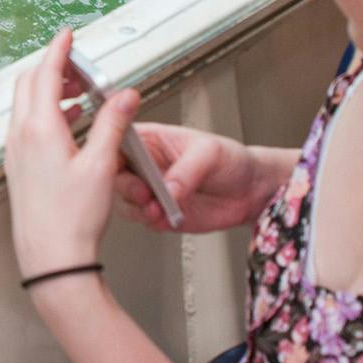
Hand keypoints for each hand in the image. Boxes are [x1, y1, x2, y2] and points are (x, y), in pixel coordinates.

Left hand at [4, 28, 141, 283]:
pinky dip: (46, 113)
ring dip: (50, 91)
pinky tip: (70, 124)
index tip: (67, 34)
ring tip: (80, 94)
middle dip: (53, 68)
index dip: (58, 50)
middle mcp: (21, 136)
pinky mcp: (18, 167)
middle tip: (80, 67)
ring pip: (26, 106)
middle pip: (29, 84)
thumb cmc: (73, 218)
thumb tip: (126, 95)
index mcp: (39, 129)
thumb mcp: (102, 165)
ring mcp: (16, 152)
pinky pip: (27, 126)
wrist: (51, 257)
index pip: (44, 74)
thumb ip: (113, 124)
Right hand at [118, 124, 275, 232]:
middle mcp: (147, 166)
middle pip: (117, 175)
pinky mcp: (161, 214)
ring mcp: (152, 192)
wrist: (251, 190)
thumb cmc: (230, 159)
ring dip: (139, 208)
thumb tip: (168, 188)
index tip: (117, 162)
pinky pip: (147, 221)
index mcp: (151, 141)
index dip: (111, 151)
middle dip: (127, 186)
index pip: (119, 141)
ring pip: (127, 202)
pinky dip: (153, 222)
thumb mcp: (210, 152)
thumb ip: (187, 169)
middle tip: (143, 192)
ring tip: (156, 209)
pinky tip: (165, 218)